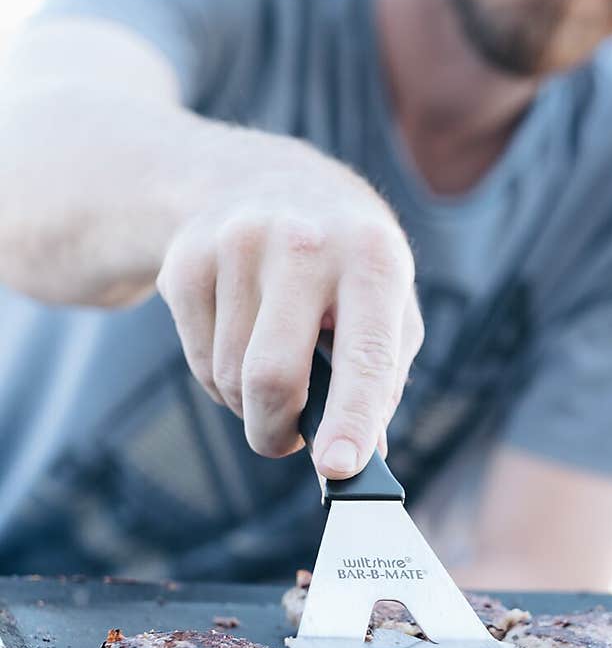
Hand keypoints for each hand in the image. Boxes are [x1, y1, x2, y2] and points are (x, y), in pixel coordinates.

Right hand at [156, 139, 423, 475]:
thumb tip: (361, 456)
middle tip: (289, 443)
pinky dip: (219, 378)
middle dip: (276, 433)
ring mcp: (236, 244)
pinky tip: (241, 341)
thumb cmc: (346, 264)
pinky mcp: (186, 260)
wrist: (265, 179)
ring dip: (250, 404)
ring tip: (273, 369)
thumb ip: (384, 378)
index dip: (353, 418)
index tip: (339, 468)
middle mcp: (304, 241)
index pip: (364, 354)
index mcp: (372, 258)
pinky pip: (198, 362)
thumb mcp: (389, 302)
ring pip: (229, 378)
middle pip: (272, 377)